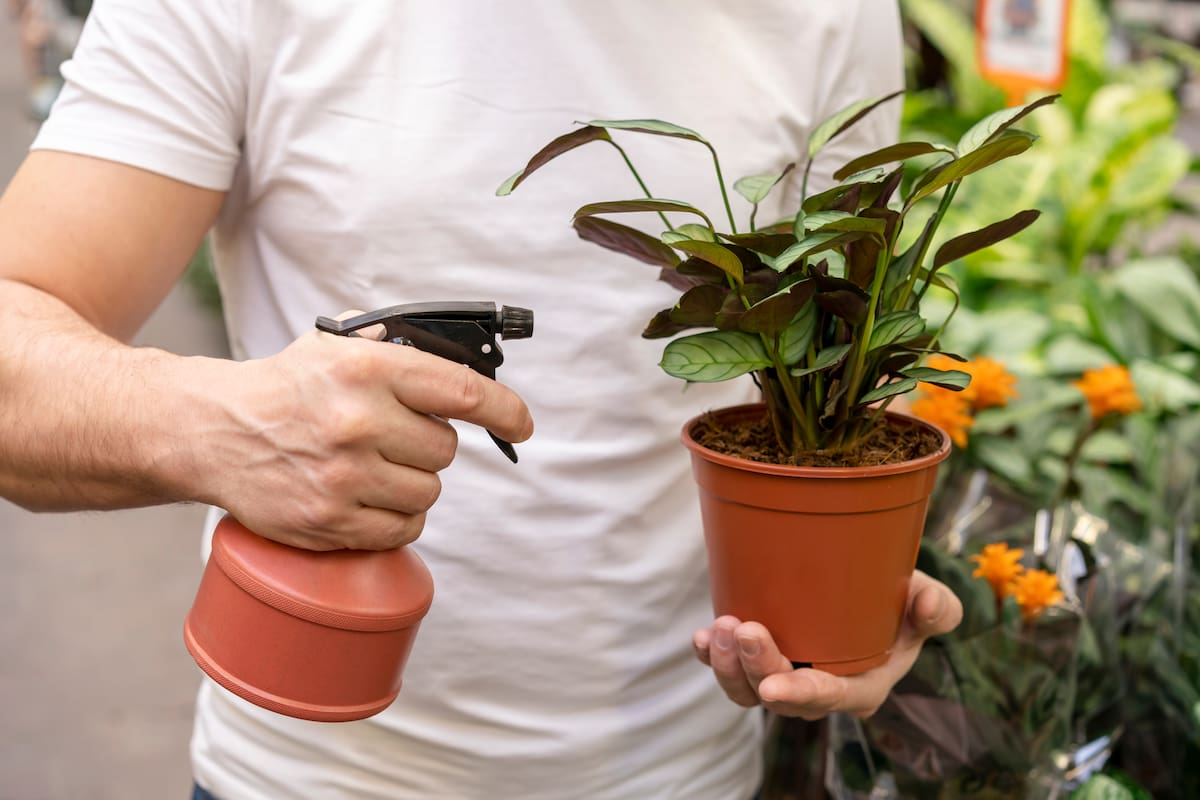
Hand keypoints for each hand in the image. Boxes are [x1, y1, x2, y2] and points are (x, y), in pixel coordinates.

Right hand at [184, 312, 532, 551]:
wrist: (211, 431)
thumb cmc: (285, 388)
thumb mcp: (336, 345)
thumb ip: (397, 345)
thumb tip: (468, 362)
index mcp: (366, 369)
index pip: (463, 393)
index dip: (505, 411)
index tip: (521, 425)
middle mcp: (358, 422)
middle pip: (446, 450)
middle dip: (429, 444)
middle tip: (393, 436)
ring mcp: (343, 477)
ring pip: (428, 492)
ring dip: (412, 482)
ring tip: (371, 465)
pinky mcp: (329, 522)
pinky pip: (403, 529)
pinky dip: (396, 517)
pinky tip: (367, 496)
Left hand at [691, 570, 961, 718]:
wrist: (870, 592)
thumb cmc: (900, 601)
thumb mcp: (927, 600)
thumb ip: (937, 605)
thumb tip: (929, 607)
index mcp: (861, 684)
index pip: (830, 697)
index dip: (801, 695)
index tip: (773, 687)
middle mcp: (818, 690)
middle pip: (780, 696)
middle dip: (755, 669)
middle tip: (743, 629)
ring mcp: (784, 676)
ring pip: (747, 690)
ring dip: (727, 665)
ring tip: (719, 627)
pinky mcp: (758, 659)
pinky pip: (728, 669)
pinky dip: (709, 658)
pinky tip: (700, 638)